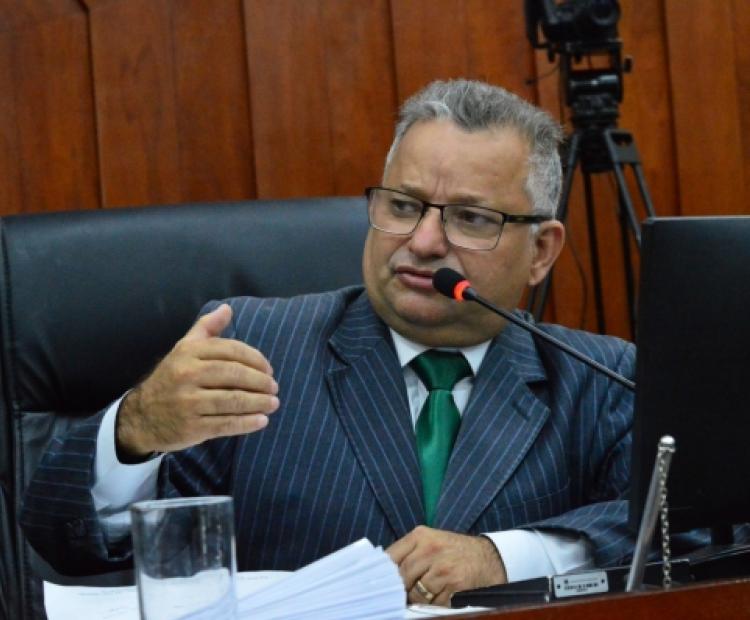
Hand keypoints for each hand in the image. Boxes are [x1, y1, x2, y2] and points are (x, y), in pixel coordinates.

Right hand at [116, 303, 278, 458]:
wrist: (142, 416)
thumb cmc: (172, 378)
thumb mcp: (184, 349)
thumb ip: (206, 328)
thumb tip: (228, 309)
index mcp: (189, 352)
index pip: (231, 350)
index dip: (255, 359)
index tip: (268, 369)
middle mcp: (187, 375)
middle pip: (234, 375)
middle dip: (260, 381)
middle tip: (274, 387)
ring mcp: (189, 402)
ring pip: (233, 400)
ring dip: (259, 402)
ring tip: (273, 403)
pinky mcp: (191, 427)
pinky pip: (225, 424)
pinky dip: (247, 423)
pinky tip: (262, 420)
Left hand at [386, 526, 506, 606]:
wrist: (490, 558)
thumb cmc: (455, 552)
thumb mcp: (431, 541)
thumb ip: (409, 553)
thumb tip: (385, 574)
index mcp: (421, 536)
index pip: (391, 557)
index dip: (385, 574)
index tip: (382, 583)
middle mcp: (431, 549)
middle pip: (402, 576)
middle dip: (402, 589)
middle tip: (404, 594)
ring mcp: (443, 567)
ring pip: (416, 593)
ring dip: (417, 600)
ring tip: (425, 594)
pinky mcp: (455, 585)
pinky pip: (434, 603)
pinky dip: (433, 605)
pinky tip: (440, 597)